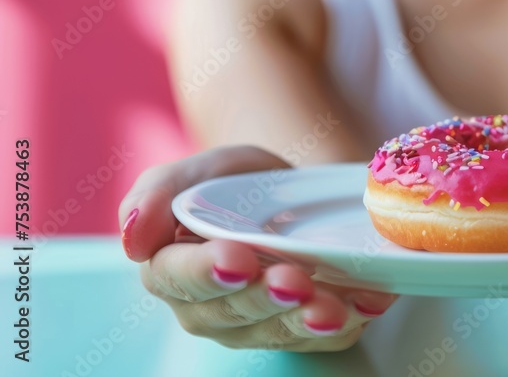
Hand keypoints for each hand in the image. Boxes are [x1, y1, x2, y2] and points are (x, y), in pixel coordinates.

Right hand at [119, 146, 396, 350]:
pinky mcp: (301, 333)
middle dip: (268, 297)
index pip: (180, 279)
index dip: (207, 273)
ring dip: (309, 320)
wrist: (289, 194)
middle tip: (295, 279)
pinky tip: (371, 302)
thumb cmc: (232, 185)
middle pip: (235, 311)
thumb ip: (157, 195)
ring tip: (334, 305)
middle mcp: (211, 309)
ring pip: (280, 332)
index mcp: (172, 271)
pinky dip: (351, 321)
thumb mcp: (196, 172)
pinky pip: (324, 339)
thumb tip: (132, 238)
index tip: (238, 260)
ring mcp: (258, 326)